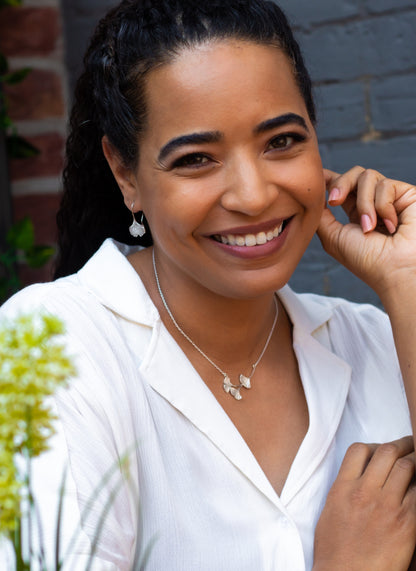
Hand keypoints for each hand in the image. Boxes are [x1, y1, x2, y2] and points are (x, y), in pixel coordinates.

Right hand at [313, 436, 415, 570]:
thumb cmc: (335, 553)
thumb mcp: (331, 512)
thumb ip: (345, 488)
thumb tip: (360, 476)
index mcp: (342, 488)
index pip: (359, 450)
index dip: (375, 445)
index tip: (383, 449)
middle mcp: (364, 492)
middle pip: (387, 452)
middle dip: (402, 444)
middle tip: (410, 445)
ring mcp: (386, 506)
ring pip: (407, 467)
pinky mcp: (407, 524)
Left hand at [317, 166, 415, 299]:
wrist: (395, 270)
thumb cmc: (366, 261)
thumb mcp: (333, 237)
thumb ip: (321, 215)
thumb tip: (314, 197)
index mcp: (356, 215)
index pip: (344, 187)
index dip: (330, 178)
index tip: (318, 178)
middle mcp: (374, 204)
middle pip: (353, 173)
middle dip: (340, 183)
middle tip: (334, 200)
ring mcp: (390, 199)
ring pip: (367, 176)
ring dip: (364, 204)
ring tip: (370, 227)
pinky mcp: (406, 195)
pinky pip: (385, 185)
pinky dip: (383, 206)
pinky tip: (391, 225)